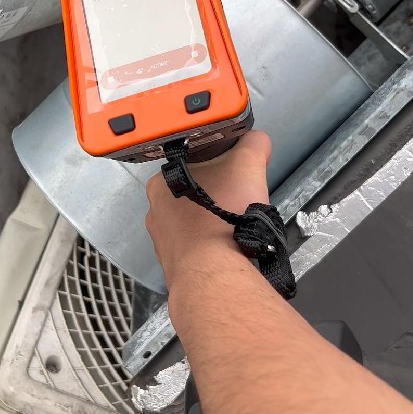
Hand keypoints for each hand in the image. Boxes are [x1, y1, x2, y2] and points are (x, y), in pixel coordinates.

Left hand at [145, 131, 271, 298]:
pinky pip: (196, 253)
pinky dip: (212, 250)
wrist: (213, 273)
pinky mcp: (173, 269)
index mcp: (161, 183)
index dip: (217, 170)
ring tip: (238, 230)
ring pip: (194, 228)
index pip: (191, 167)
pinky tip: (228, 251)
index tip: (236, 179)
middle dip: (218, 200)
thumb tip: (258, 140)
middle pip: (194, 199)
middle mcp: (154, 213)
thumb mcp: (246, 166)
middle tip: (240, 205)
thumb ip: (253, 146)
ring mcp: (161, 244)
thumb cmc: (223, 214)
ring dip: (215, 227)